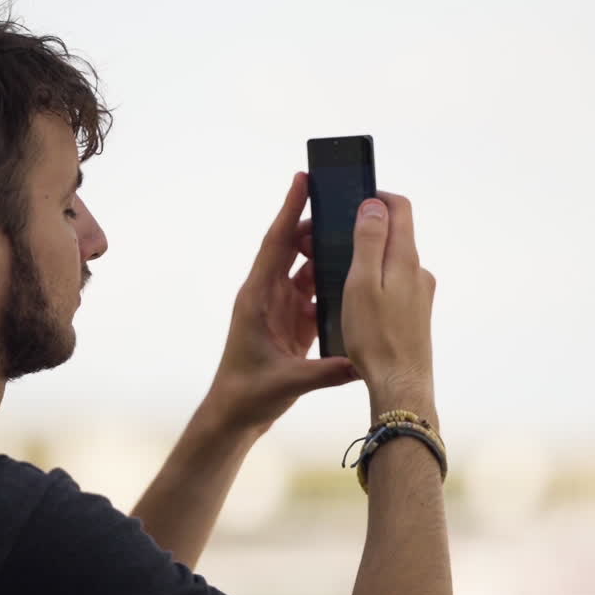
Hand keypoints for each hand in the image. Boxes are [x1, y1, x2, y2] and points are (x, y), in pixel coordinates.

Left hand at [206, 172, 358, 433]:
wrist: (234, 416)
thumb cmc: (247, 395)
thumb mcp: (287, 382)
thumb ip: (324, 372)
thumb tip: (360, 363)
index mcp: (258, 298)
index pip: (276, 244)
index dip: (289, 210)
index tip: (303, 178)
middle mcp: (268, 296)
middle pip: (293, 248)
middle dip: (317, 225)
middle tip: (346, 206)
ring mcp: (281, 309)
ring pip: (307, 270)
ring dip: (327, 255)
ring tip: (356, 238)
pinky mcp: (293, 324)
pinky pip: (316, 294)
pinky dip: (333, 285)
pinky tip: (355, 280)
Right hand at [342, 192, 436, 416]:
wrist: (399, 384)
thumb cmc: (376, 338)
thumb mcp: (362, 282)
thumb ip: (370, 240)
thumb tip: (375, 204)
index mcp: (406, 258)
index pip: (399, 208)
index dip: (375, 197)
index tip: (349, 201)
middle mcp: (418, 272)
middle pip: (395, 234)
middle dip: (364, 228)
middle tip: (331, 240)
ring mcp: (419, 294)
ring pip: (391, 262)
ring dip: (367, 258)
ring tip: (336, 274)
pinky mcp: (414, 314)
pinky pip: (392, 285)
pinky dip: (373, 282)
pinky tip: (354, 302)